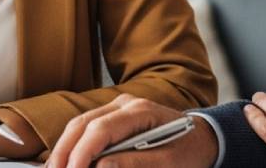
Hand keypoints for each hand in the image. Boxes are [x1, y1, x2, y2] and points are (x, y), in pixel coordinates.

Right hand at [47, 94, 217, 167]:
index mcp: (140, 111)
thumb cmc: (188, 151)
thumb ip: (136, 164)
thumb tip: (100, 167)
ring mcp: (115, 108)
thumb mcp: (169, 163)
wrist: (201, 137)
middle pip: (82, 124)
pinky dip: (71, 146)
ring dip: (63, 149)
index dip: (82, 153)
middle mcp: (123, 103)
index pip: (100, 129)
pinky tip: (64, 162)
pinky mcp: (111, 118)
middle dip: (64, 152)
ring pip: (78, 125)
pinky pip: (84, 129)